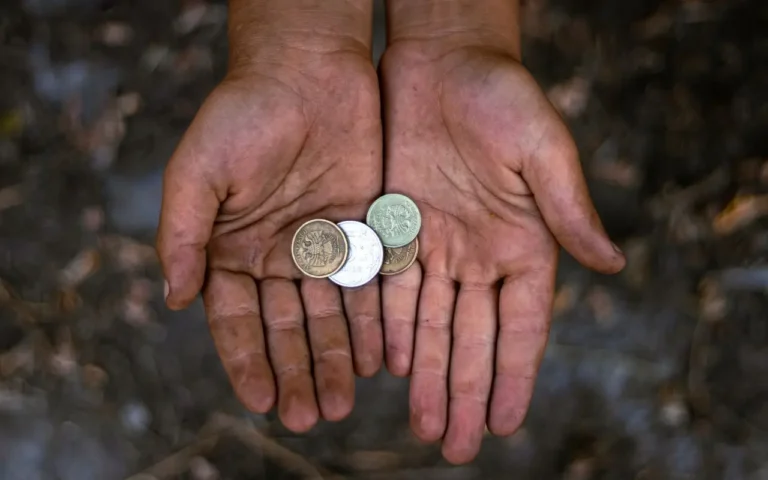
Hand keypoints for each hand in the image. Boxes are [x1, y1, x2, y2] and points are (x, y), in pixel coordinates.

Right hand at [156, 1, 381, 431]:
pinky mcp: (363, 229)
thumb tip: (175, 299)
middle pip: (286, 328)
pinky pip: (367, 285)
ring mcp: (322, 245)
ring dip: (335, 360)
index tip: (260, 402)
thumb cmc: (243, 112)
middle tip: (308, 417)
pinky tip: (376, 358)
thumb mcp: (199, 170)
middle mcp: (276, 256)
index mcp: (230, 250)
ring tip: (343, 402)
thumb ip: (183, 234)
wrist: (308, 68)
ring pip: (329, 315)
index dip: (246, 362)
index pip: (235, 321)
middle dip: (296, 373)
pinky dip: (371, 322)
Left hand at [379, 43, 624, 462]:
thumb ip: (568, 210)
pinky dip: (392, 329)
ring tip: (425, 425)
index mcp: (523, 243)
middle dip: (464, 392)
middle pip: (471, 338)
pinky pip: (393, 290)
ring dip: (427, 375)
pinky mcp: (395, 227)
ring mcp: (436, 244)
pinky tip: (391, 368)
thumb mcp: (542, 148)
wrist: (441, 58)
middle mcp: (480, 253)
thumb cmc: (502, 95)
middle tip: (456, 447)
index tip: (506, 422)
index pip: (520, 326)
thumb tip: (612, 267)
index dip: (512, 374)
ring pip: (431, 324)